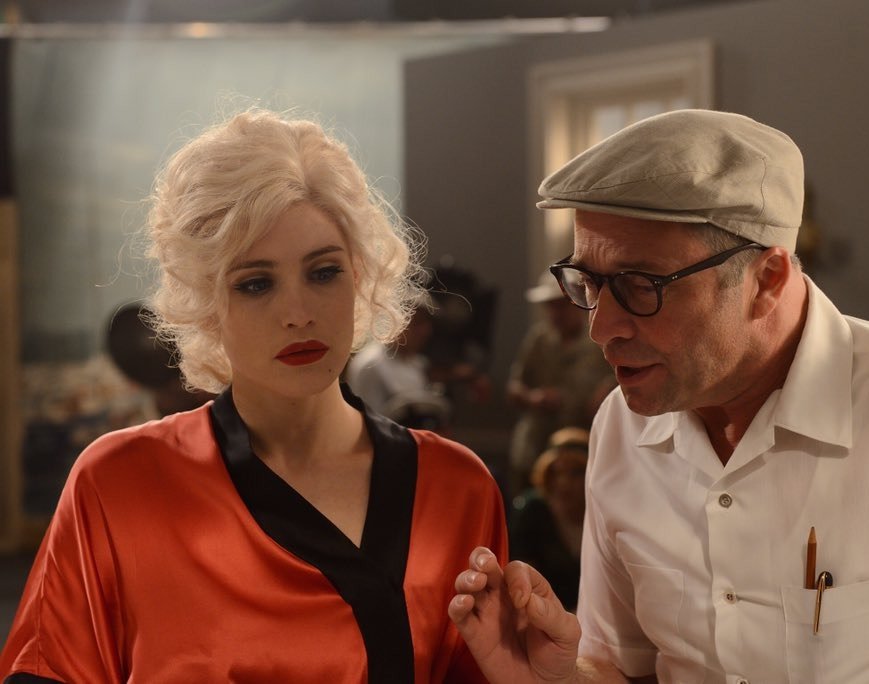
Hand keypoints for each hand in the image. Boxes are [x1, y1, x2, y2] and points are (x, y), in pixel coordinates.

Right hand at [449, 547, 581, 682]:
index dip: (517, 579)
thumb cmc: (558, 653)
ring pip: (467, 584)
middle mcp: (503, 595)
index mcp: (527, 588)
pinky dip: (457, 605)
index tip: (523, 602)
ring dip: (467, 578)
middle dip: (482, 558)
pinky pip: (459, 615)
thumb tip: (529, 602)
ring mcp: (487, 613)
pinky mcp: (474, 634)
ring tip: (476, 583)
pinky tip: (464, 603)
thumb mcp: (567, 633)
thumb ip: (551, 615)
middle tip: (485, 565)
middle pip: (484, 564)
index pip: (516, 570)